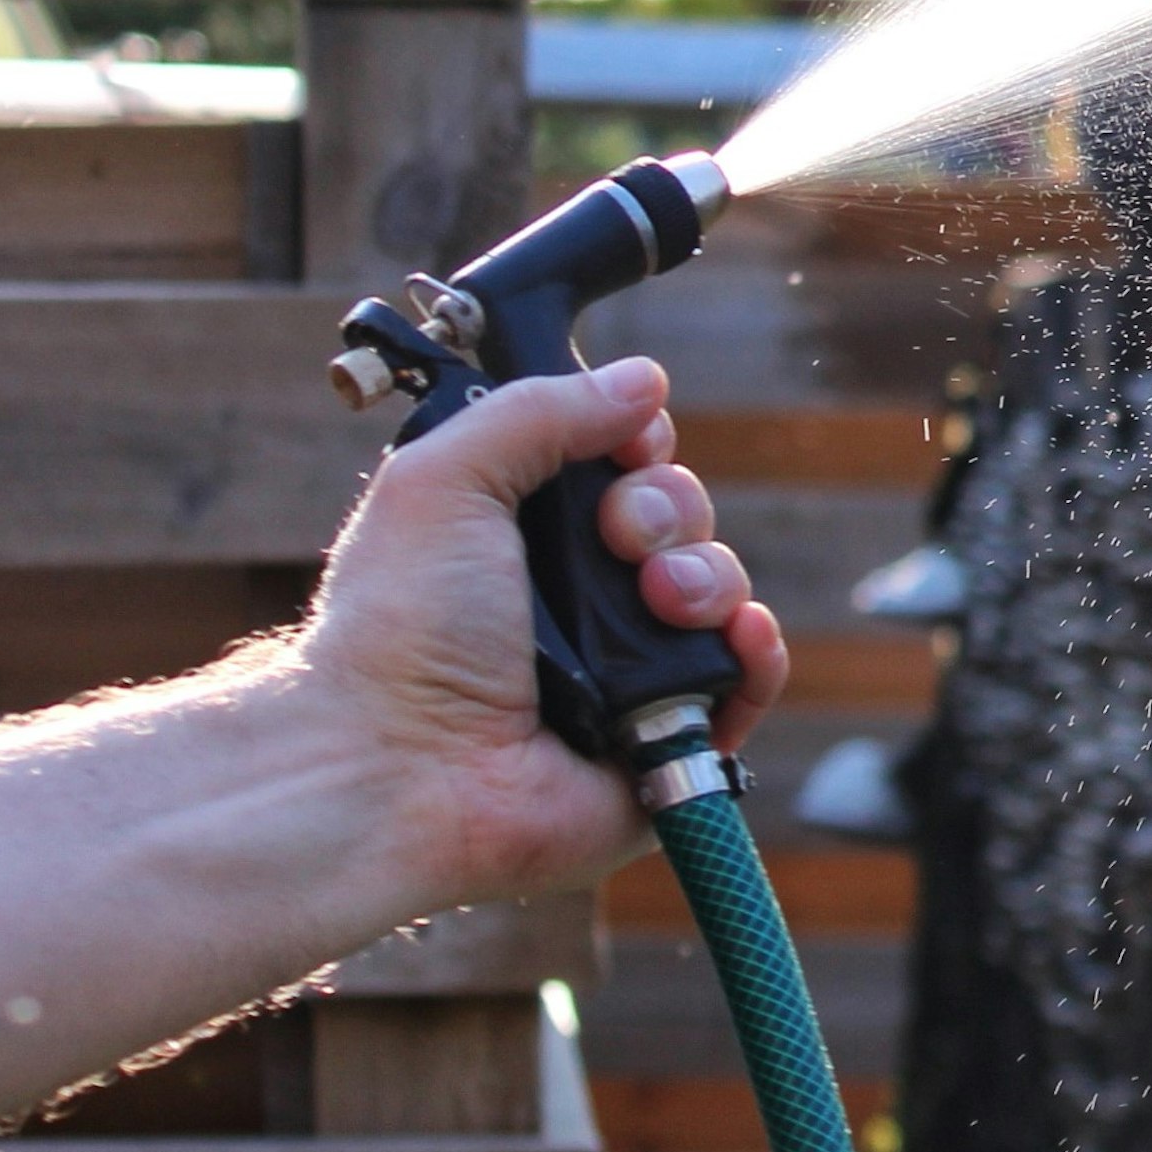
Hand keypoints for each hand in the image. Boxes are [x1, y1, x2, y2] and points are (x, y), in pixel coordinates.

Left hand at [295, 355, 789, 911]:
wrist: (402, 770)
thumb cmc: (396, 635)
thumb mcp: (442, 482)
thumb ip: (536, 411)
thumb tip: (640, 380)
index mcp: (520, 540)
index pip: (618, 466)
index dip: (634, 446)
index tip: (619, 451)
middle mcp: (576, 601)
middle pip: (676, 514)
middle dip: (663, 509)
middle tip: (617, 538)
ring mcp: (626, 668)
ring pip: (718, 585)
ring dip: (704, 575)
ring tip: (657, 601)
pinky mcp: (669, 735)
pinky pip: (747, 676)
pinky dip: (754, 650)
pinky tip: (734, 636)